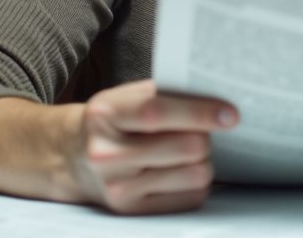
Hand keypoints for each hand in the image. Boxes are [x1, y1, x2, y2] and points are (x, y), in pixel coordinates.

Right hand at [71, 79, 238, 213]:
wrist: (71, 156)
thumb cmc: (110, 120)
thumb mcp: (124, 96)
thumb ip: (164, 94)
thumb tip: (218, 97)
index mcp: (105, 114)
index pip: (158, 112)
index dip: (201, 112)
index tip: (231, 114)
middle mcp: (107, 154)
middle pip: (187, 148)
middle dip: (205, 136)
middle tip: (202, 131)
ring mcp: (118, 187)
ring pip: (195, 175)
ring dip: (203, 160)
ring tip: (189, 151)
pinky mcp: (132, 209)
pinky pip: (190, 197)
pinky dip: (195, 182)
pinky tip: (180, 170)